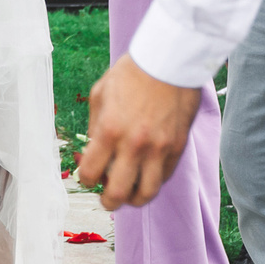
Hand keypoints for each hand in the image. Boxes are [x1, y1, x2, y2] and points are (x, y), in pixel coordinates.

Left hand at [76, 55, 202, 209]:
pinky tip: (147, 175)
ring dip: (134, 200)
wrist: (169, 61)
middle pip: (118, 194)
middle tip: (107, 198)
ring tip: (130, 195)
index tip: (89, 176)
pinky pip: (164, 177)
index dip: (87, 179)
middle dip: (108, 202)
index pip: (91, 174)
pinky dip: (153, 182)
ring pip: (146, 194)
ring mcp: (159, 149)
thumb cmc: (131, 74)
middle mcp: (134, 144)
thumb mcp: (100, 94)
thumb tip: (92, 154)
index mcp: (109, 130)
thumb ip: (94, 127)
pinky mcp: (178, 147)